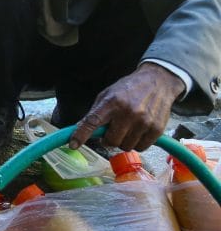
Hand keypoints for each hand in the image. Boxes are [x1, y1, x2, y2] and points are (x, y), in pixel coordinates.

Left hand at [69, 62, 184, 151]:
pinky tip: (138, 131)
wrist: (158, 82)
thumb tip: (79, 128)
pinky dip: (137, 143)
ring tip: (127, 128)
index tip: (73, 144)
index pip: (92, 122)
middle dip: (108, 139)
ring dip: (123, 141)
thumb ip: (95, 113)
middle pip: (111, 141)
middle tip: (112, 131)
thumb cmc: (129, 89)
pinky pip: (141, 148)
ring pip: (126, 147)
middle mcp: (128, 112)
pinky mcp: (157, 129)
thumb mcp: (107, 95)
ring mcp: (144, 122)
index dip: (81, 135)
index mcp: (111, 102)